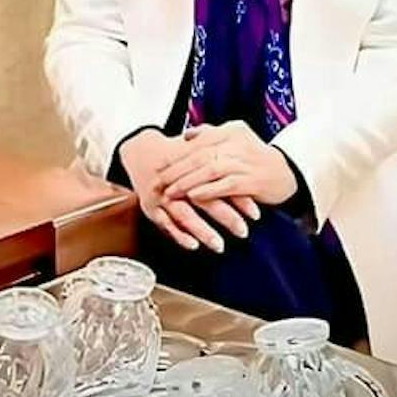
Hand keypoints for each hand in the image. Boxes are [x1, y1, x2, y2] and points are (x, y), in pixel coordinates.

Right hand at [119, 129, 259, 252]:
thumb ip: (221, 160)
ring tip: (219, 246)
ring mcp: (162, 195)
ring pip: (184, 215)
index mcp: (192, 165)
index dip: (238, 198)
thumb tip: (252, 171)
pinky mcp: (150, 208)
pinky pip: (165, 224)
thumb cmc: (177, 155)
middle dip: (225, 217)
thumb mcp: (198, 151)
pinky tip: (193, 245)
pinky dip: (179, 235)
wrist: (141, 151)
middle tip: (244, 231)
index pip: (220, 182)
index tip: (256, 212)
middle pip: (203, 199)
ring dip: (202, 231)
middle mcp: (177, 180)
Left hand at [157, 120, 297, 207]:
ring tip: (170, 192)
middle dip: (177, 169)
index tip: (160, 165)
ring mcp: (244, 162)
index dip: (177, 154)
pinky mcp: (251, 181)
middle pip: (200, 156)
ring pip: (209, 171)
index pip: (198, 142)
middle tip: (159, 181)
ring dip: (188, 182)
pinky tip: (194, 197)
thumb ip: (211, 134)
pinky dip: (208, 190)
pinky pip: (225, 186)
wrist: (287, 172)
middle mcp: (236, 143)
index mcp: (230, 131)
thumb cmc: (255, 156)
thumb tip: (186, 135)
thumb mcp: (236, 137)